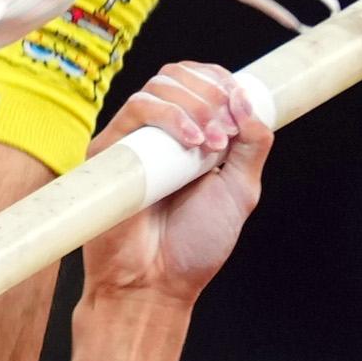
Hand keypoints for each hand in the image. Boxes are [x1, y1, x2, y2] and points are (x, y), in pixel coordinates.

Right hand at [81, 61, 270, 309]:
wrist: (157, 285)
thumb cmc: (193, 247)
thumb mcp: (240, 191)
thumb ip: (252, 145)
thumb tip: (246, 100)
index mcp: (188, 138)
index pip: (199, 83)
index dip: (221, 82)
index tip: (240, 104)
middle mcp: (158, 135)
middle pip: (177, 75)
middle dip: (211, 92)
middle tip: (227, 130)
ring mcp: (132, 142)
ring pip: (158, 87)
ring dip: (195, 104)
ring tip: (212, 144)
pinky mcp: (109, 153)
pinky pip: (135, 111)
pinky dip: (169, 116)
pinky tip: (192, 144)